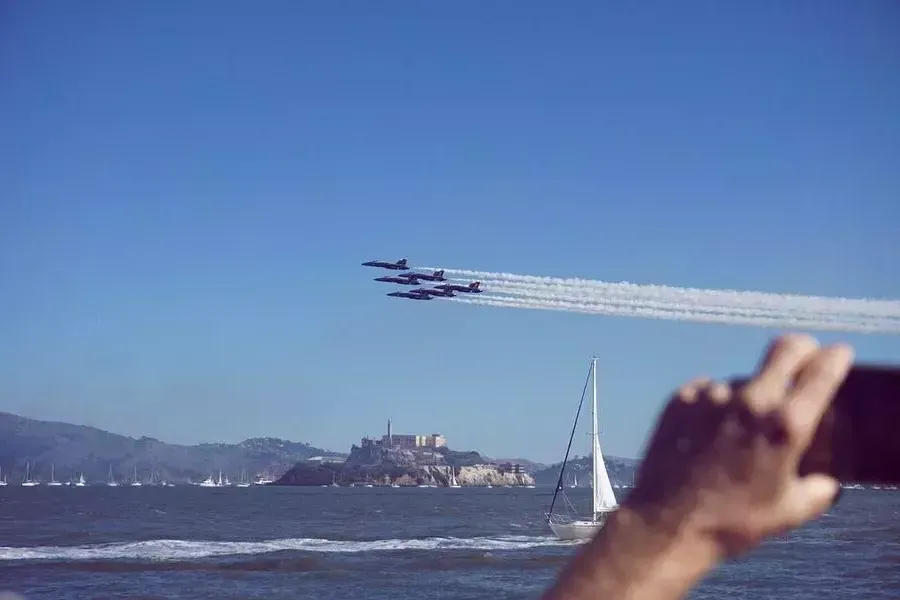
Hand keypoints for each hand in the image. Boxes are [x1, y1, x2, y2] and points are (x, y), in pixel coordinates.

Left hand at [626, 333, 852, 559]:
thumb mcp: (790, 511)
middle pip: (785, 348)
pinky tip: (707, 433)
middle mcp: (750, 400)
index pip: (822, 370)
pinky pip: (709, 390)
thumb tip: (825, 480)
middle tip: (803, 358)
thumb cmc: (734, 521)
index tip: (838, 355)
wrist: (668, 524)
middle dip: (801, 349)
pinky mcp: (680, 397)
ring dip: (750, 394)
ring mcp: (711, 394)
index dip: (836, 357)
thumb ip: (817, 489)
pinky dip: (715, 404)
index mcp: (785, 424)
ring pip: (743, 379)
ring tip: (738, 431)